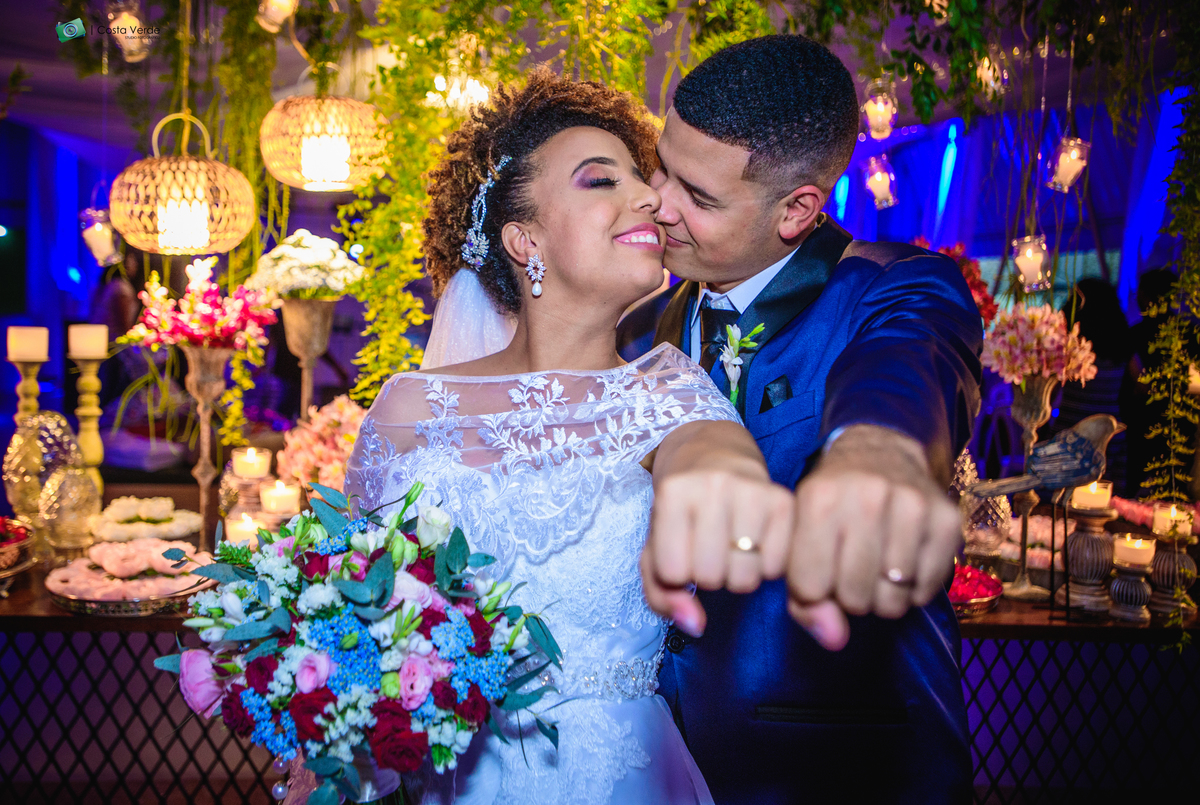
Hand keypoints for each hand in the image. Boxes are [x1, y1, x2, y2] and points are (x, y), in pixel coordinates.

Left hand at [641, 464, 794, 636]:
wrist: (713, 451)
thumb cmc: (680, 508)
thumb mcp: (656, 544)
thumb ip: (662, 594)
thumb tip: (695, 625)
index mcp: (672, 493)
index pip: (674, 573)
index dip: (677, 572)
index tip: (681, 548)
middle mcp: (713, 485)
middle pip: (713, 579)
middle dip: (708, 574)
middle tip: (709, 547)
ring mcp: (753, 489)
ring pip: (747, 578)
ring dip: (738, 574)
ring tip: (732, 545)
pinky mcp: (785, 500)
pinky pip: (778, 568)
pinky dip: (766, 566)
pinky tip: (756, 543)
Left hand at [786, 425, 960, 650]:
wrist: (879, 453)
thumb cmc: (832, 507)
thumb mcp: (801, 539)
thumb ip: (803, 599)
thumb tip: (834, 640)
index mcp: (819, 498)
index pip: (810, 587)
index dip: (814, 590)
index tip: (820, 571)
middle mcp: (867, 496)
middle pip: (854, 598)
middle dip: (850, 595)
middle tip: (852, 568)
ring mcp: (912, 505)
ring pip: (893, 600)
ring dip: (883, 595)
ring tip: (877, 565)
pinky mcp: (947, 519)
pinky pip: (927, 591)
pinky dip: (913, 589)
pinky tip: (904, 561)